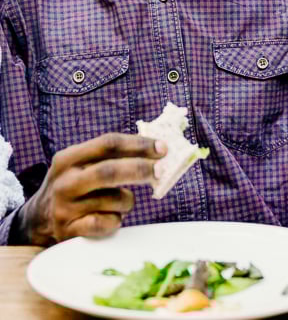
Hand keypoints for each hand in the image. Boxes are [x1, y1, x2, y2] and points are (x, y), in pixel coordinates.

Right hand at [12, 133, 165, 245]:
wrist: (37, 220)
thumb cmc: (75, 185)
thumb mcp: (81, 164)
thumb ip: (111, 155)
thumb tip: (157, 149)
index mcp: (68, 158)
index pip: (108, 143)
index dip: (139, 144)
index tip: (162, 148)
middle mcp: (65, 181)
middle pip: (110, 170)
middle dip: (141, 169)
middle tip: (161, 170)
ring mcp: (65, 208)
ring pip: (115, 200)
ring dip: (128, 200)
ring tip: (121, 201)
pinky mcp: (69, 231)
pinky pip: (108, 223)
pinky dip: (117, 220)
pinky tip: (111, 217)